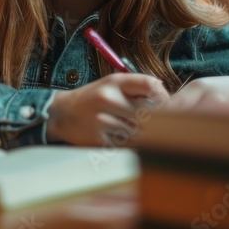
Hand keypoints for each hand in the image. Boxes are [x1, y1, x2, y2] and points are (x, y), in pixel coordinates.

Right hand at [46, 73, 168, 146]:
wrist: (62, 114)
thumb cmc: (93, 98)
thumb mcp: (111, 84)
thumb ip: (137, 88)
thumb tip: (166, 98)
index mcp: (114, 82)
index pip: (150, 85)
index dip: (163, 96)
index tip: (166, 105)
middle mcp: (108, 99)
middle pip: (147, 112)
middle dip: (156, 120)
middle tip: (160, 123)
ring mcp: (102, 121)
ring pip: (139, 132)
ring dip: (143, 134)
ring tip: (138, 131)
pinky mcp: (99, 139)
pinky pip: (126, 145)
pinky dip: (130, 144)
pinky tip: (125, 139)